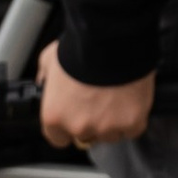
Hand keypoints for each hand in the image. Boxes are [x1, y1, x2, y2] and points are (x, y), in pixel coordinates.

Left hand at [38, 42, 156, 150]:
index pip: (58, 138)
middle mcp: (79, 127)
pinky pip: (133, 128)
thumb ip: (45, 76)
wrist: (112, 40)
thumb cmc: (81, 47)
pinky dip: (133, 117)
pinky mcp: (131, 122)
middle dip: (92, 121)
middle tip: (98, 98)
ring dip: (113, 120)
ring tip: (116, 96)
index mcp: (54, 116)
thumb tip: (44, 81)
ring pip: (110, 134)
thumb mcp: (49, 59)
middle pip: (86, 136)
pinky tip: (131, 100)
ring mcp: (107, 127)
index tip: (75, 115)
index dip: (67, 126)